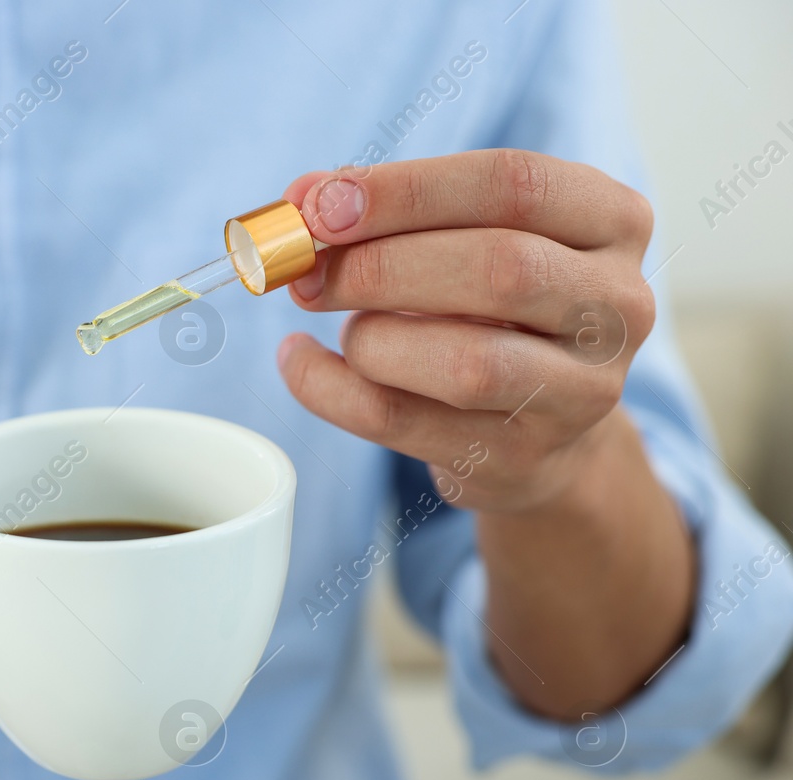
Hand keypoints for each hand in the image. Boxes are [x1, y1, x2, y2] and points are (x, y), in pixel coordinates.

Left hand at [278, 149, 656, 511]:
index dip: (406, 190)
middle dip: (379, 265)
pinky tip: (299, 362)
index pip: (512, 183)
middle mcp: (617, 306)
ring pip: (464, 363)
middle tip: (306, 271)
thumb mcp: (463, 241)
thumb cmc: (492, 311)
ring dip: (369, 337)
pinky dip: (329, 389)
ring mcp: (581, 393)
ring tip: (343, 327)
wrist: (544, 433)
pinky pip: (402, 420)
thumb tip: (301, 198)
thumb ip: (388, 210)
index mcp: (612, 221)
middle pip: (498, 268)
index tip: (320, 203)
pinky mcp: (520, 458)